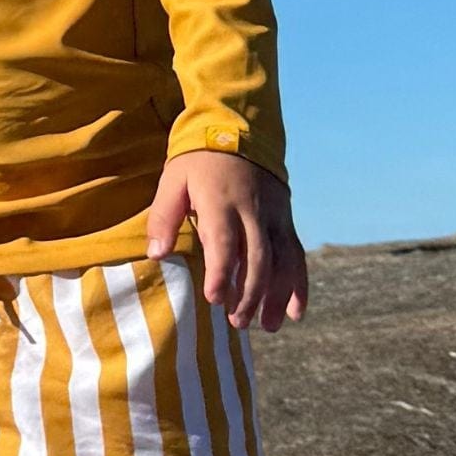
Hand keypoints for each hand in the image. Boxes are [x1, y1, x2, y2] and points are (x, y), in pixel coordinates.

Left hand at [145, 150, 308, 331]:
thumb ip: (163, 217)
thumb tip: (156, 254)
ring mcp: (274, 216)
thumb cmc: (198, 160)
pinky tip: (295, 312)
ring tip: (266, 326)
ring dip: (277, 296)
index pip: (225, 241)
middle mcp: (253, 210)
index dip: (222, 272)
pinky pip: (296, 254)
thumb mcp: (173, 180)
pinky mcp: (285, 220)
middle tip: (237, 321)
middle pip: (258, 257)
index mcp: (222, 201)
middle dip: (250, 293)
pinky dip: (299, 284)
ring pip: (283, 260)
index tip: (215, 299)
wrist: (239, 129)